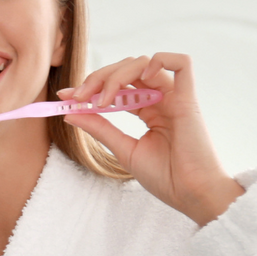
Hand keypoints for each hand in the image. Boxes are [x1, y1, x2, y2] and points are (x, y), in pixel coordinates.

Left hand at [60, 54, 243, 225]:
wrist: (191, 195)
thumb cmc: (165, 177)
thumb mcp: (123, 149)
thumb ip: (99, 128)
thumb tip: (70, 112)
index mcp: (149, 110)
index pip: (118, 85)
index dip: (90, 86)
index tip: (65, 96)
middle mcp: (162, 100)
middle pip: (128, 69)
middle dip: (98, 78)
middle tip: (78, 98)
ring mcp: (175, 98)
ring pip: (145, 63)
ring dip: (116, 75)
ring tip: (101, 100)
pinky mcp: (189, 100)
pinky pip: (182, 63)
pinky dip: (159, 60)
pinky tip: (140, 76)